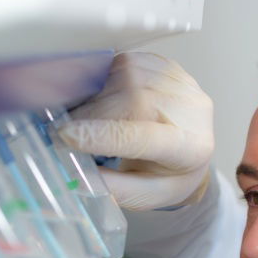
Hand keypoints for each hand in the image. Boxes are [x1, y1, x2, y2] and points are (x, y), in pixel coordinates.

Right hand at [58, 52, 213, 210]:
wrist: (192, 150)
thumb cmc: (167, 175)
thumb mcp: (144, 195)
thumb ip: (113, 188)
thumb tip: (77, 174)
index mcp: (190, 148)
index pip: (144, 137)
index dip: (102, 135)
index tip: (66, 136)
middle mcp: (191, 110)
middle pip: (133, 101)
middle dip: (90, 116)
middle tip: (64, 132)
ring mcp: (181, 82)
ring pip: (126, 76)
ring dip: (94, 97)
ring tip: (84, 118)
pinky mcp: (167, 65)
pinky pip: (126, 62)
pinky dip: (104, 80)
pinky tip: (100, 99)